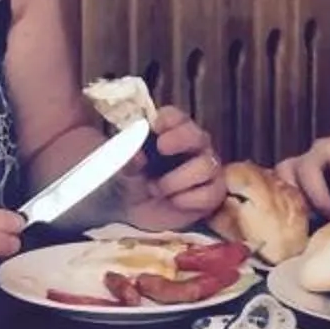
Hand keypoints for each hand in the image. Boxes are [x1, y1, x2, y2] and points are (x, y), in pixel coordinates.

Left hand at [113, 105, 227, 228]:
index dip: (167, 119)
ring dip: (176, 180)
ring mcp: (206, 169)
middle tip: (161, 149)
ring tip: (156, 189)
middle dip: (179, 140)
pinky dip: (187, 200)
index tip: (155, 127)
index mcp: (169, 132)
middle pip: (198, 135)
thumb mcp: (116, 168)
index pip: (175, 116)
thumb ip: (124, 159)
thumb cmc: (128, 180)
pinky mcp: (212, 194)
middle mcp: (193, 146)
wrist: (132, 211)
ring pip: (207, 166)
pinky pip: (210, 194)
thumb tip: (138, 155)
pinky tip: (173, 201)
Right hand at [280, 127, 329, 218]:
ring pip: (287, 177)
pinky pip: (276, 185)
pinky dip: (284, 203)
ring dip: (300, 204)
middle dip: (322, 202)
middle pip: (309, 171)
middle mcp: (320, 148)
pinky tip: (300, 219)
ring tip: (315, 222)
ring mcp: (300, 157)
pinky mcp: (287, 169)